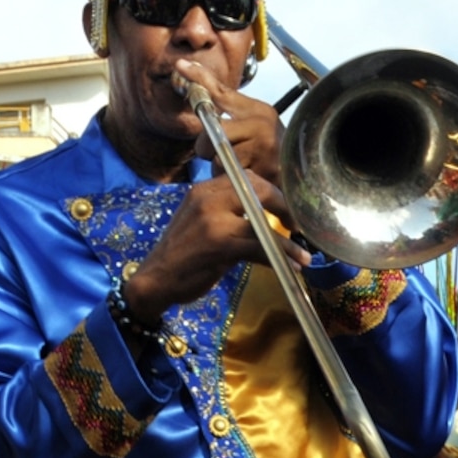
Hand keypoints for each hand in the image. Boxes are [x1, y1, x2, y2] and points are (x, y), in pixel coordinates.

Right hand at [124, 96, 299, 312]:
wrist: (155, 280)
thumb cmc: (181, 255)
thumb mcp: (202, 223)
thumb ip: (229, 212)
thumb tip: (265, 213)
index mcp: (205, 190)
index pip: (247, 177)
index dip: (273, 192)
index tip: (286, 209)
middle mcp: (208, 198)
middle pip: (258, 190)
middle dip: (284, 207)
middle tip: (298, 226)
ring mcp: (213, 220)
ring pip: (262, 222)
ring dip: (287, 241)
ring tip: (303, 254)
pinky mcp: (219, 244)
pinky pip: (259, 246)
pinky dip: (279, 256)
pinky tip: (290, 266)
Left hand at [169, 63, 284, 181]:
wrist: (299, 178)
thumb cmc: (270, 153)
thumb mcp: (253, 126)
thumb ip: (227, 110)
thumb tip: (197, 89)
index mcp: (258, 111)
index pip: (222, 92)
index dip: (200, 79)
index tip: (181, 66)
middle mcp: (262, 125)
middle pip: (213, 131)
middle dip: (208, 147)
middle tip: (223, 154)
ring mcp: (264, 148)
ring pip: (218, 156)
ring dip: (221, 167)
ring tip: (239, 167)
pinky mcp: (263, 171)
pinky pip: (229, 175)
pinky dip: (231, 180)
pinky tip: (244, 178)